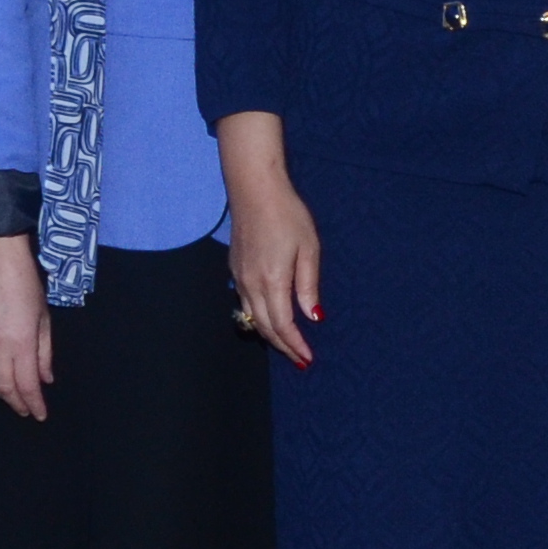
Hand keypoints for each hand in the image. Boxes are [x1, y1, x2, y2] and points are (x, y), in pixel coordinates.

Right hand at [0, 235, 52, 421]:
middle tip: (26, 410)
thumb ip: (44, 351)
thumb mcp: (43, 317)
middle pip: (4, 387)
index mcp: (20, 341)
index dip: (33, 403)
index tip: (40, 414)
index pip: (26, 383)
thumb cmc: (25, 284)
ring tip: (11, 397)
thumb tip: (46, 378)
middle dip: (16, 403)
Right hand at [218, 116, 320, 369]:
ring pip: (252, 317)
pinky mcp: (235, 268)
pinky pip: (245, 302)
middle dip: (283, 346)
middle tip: (299, 359)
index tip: (307, 358)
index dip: (295, 345)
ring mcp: (239, 277)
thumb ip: (308, 286)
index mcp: (272, 281)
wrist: (254, 189)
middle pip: (265, 326)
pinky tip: (269, 318)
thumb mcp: (308, 249)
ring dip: (270, 334)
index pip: (282, 325)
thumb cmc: (287, 214)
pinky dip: (258, 317)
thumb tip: (312, 317)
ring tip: (286, 345)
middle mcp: (251, 284)